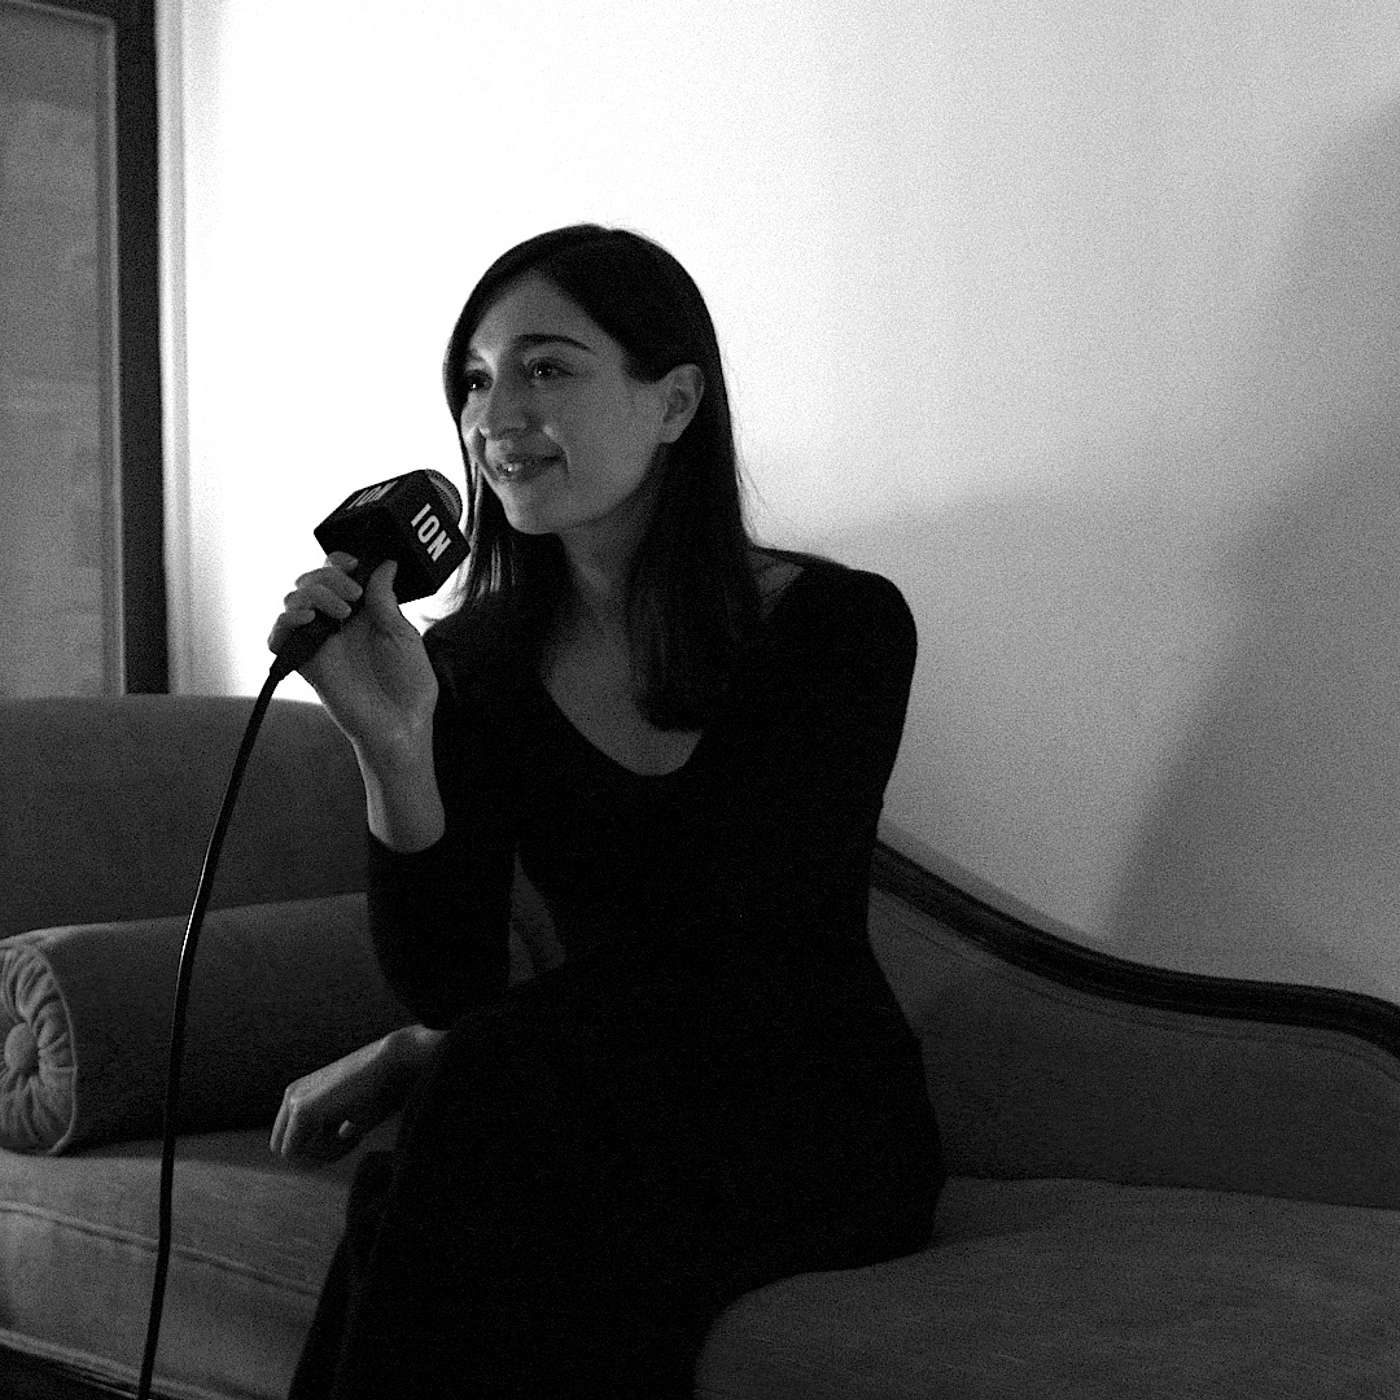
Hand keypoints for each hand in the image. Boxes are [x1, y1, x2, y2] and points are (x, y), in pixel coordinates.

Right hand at [268, 552, 438, 759]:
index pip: (336, 574)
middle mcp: (337, 624)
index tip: (353, 563)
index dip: (338, 562)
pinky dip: (285, 622)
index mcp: (362, 613)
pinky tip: (307, 620)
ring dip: (313, 595)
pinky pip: (277, 637)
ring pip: (292, 602)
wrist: (402, 724)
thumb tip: (384, 564)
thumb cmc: (409, 685)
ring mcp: (319, 643)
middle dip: (327, 577)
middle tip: (353, 595)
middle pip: (310, 582)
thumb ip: (385, 599)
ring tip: (341, 613)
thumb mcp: (402, 634)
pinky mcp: (306, 664)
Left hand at [270, 1027, 436, 1164]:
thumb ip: (339, 1127)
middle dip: (316, 1156)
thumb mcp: (355, 1113)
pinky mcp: (302, 1109)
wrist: (393, 1063)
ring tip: (354, 1136)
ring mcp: (294, 1100)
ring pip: (291, 1154)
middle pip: (285, 1149)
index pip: (292, 1139)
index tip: (349, 1138)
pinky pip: (297, 1152)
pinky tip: (352, 1136)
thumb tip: (341, 1135)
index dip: (318, 1150)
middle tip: (348, 1143)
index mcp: (302, 1093)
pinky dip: (325, 1153)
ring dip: (323, 1155)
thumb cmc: (382, 1088)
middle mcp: (292, 1094)